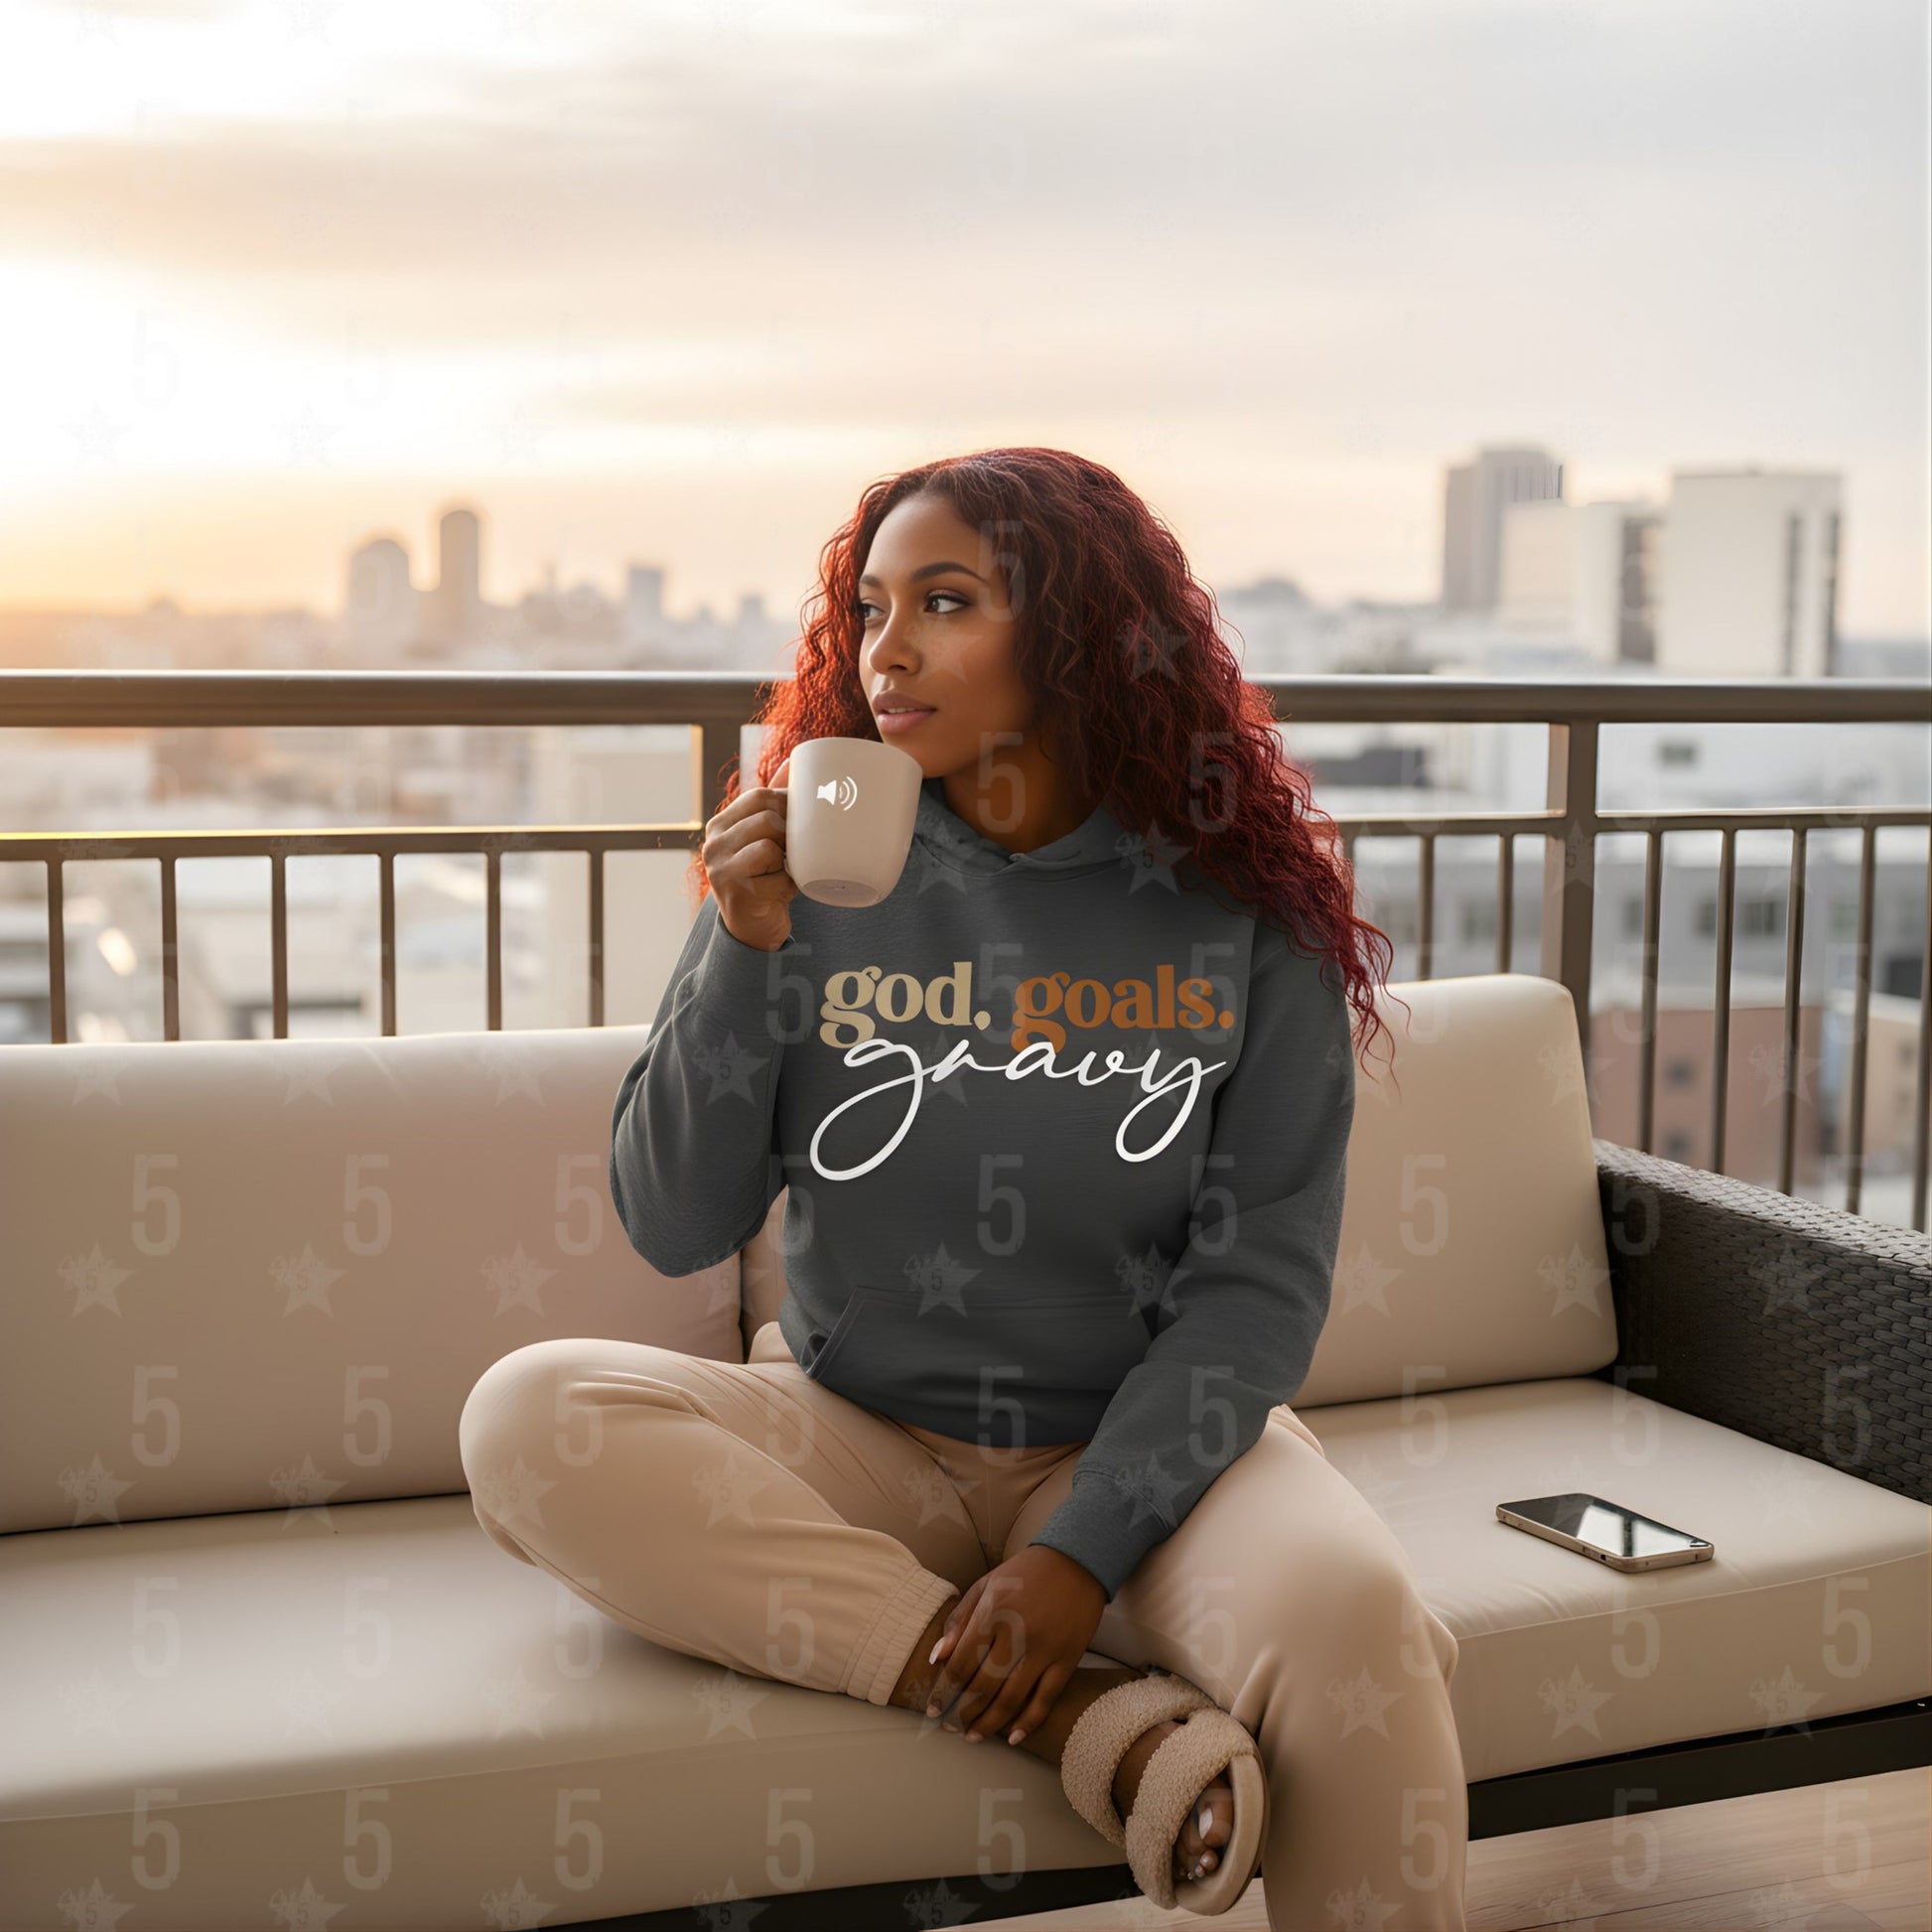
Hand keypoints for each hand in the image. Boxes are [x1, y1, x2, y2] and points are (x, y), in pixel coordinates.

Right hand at [704, 752, 796, 953]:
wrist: (753, 930)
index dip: (788, 804)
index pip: (758, 796)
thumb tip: (792, 761)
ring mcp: (721, 869)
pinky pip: (777, 874)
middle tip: (794, 851)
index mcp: (720, 825)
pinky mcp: (736, 892)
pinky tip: (783, 891)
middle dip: (790, 832)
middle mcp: (714, 844)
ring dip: (789, 859)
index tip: (801, 820)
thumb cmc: (763, 878)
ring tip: (786, 871)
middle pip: (767, 817)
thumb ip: (773, 802)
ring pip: (770, 843)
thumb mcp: (764, 837)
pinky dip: (790, 883)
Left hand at [924, 1545, 1106, 1745]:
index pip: (961, 1663)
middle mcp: (1017, 1633)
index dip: (944, 1691)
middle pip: (983, 1686)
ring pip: (1012, 1698)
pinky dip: (1028, 1722)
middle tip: (951, 1728)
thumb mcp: (986, 1585)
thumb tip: (938, 1658)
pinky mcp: (1068, 1658)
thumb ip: (959, 1620)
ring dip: (990, 1723)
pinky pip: (1046, 1698)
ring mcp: (1045, 1648)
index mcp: (992, 1612)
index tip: (934, 1709)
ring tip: (974, 1737)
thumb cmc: (1025, 1573)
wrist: (1077, 1560)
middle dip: (962, 1713)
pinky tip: (1013, 1736)